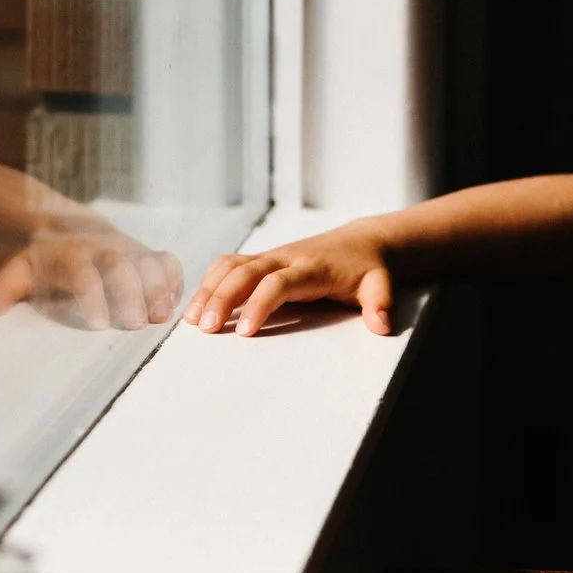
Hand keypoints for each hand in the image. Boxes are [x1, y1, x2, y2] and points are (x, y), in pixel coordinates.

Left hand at [0, 218, 184, 328]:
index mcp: (72, 255)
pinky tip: (174, 303)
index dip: (92, 297)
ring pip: (150, 262)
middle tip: (138, 323)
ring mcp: (130, 250)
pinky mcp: (148, 254)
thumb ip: (4, 289)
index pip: (83, 274)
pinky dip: (174, 281)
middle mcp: (105, 250)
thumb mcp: (20, 270)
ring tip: (163, 316)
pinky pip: (167, 262)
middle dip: (133, 292)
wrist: (72, 228)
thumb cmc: (45, 260)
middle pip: (123, 266)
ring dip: (159, 288)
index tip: (97, 324)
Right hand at [187, 225, 398, 336]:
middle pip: (245, 272)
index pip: (278, 283)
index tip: (244, 331)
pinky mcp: (262, 260)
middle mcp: (285, 258)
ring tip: (191, 320)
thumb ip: (380, 304)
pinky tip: (196, 305)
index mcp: (311, 267)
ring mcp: (270, 256)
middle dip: (222, 298)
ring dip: (209, 290)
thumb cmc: (368, 269)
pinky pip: (228, 265)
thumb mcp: (381, 285)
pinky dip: (209, 282)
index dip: (260, 304)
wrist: (362, 241)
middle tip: (205, 328)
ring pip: (230, 266)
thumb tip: (381, 325)